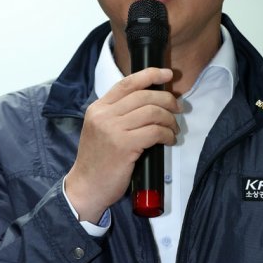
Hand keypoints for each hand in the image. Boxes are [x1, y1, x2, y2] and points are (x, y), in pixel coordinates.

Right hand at [65, 67, 180, 222]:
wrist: (86, 187)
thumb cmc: (98, 161)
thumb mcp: (101, 129)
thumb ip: (118, 114)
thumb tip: (150, 101)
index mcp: (98, 108)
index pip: (127, 83)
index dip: (150, 75)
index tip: (167, 74)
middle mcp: (104, 115)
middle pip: (144, 96)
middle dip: (167, 100)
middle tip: (177, 109)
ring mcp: (113, 129)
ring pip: (152, 112)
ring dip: (169, 119)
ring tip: (173, 129)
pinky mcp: (124, 145)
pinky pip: (155, 131)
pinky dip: (167, 134)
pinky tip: (169, 140)